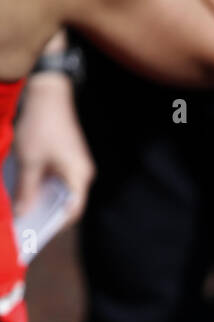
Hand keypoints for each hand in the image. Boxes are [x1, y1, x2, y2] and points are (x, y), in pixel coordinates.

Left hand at [12, 73, 95, 226]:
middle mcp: (83, 173)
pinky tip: (27, 186)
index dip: (54, 224)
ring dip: (44, 198)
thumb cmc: (41, 125)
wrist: (48, 90)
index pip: (72, 212)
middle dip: (46, 212)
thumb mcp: (29, 160)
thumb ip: (26, 190)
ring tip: (24, 205)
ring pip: (61, 190)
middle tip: (26, 222)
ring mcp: (77, 164)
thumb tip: (22, 214)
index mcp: (79, 177)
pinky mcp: (69, 156)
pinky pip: (58, 177)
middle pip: (66, 202)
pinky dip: (44, 184)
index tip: (35, 230)